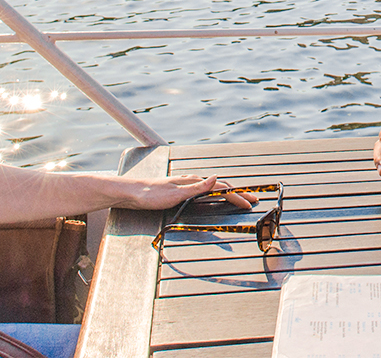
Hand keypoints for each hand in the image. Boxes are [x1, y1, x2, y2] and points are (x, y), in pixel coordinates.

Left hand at [117, 174, 258, 211]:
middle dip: (237, 193)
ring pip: (212, 187)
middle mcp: (191, 181)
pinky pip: (203, 190)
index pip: (222, 188)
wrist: (130, 193)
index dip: (237, 196)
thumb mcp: (175, 194)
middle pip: (220, 187)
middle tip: (250, 200)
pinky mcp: (179, 190)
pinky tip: (211, 195)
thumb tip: (216, 178)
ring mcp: (185, 185)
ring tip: (237, 197)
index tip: (250, 202)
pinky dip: (214, 193)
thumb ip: (197, 188)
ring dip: (227, 192)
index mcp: (193, 182)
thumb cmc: (150, 195)